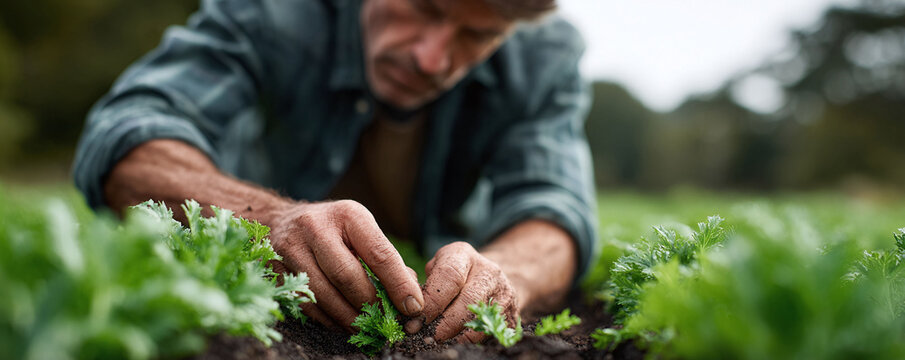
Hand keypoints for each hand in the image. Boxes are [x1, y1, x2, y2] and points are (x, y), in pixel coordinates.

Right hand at [267, 200, 422, 329]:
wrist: (281, 222)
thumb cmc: (333, 228)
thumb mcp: (361, 229)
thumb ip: (385, 258)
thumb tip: (409, 295)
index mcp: (348, 215)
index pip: (378, 253)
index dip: (398, 284)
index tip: (413, 306)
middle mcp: (315, 228)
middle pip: (347, 276)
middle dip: (371, 304)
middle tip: (386, 321)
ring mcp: (291, 249)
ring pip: (324, 294)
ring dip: (349, 317)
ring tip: (367, 327)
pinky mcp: (277, 271)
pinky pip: (307, 304)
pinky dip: (329, 319)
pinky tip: (343, 324)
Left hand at [405, 242, 520, 342]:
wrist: (490, 279)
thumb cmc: (451, 275)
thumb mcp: (435, 268)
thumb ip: (421, 282)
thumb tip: (405, 309)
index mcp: (464, 255)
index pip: (450, 276)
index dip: (432, 301)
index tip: (414, 319)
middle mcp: (489, 272)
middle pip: (468, 301)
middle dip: (442, 324)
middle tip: (423, 337)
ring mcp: (504, 294)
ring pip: (481, 320)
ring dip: (456, 336)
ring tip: (436, 343)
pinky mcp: (511, 316)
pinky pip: (490, 333)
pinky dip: (469, 341)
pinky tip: (454, 343)